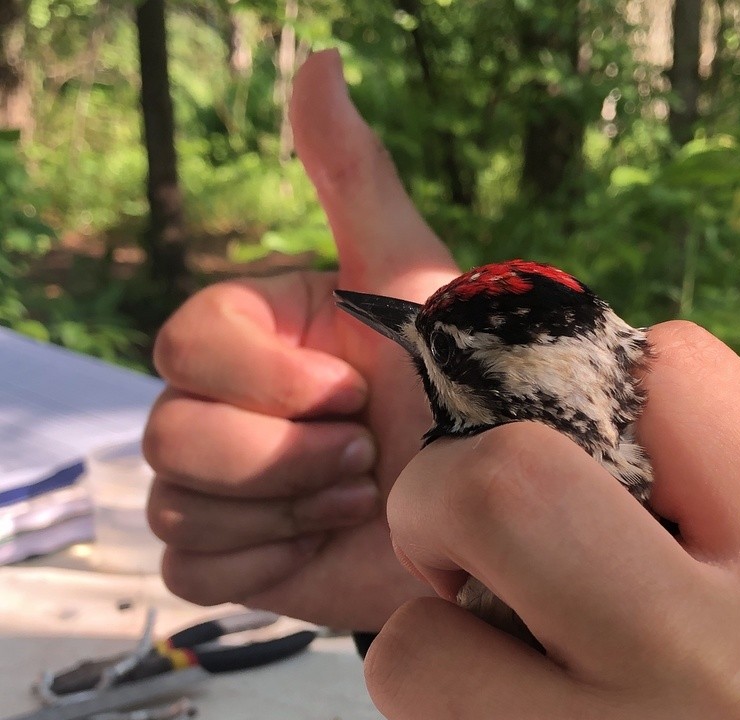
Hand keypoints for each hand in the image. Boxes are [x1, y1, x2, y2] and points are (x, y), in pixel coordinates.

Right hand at [143, 49, 457, 629]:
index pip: (184, 343)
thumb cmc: (472, 393)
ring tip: (365, 500)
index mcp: (260, 335)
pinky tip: (329, 542)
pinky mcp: (240, 560)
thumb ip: (358, 182)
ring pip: (172, 507)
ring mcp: (231, 489)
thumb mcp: (417, 284)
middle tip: (368, 455)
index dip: (264, 380)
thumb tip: (319, 62)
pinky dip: (260, 562)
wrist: (506, 513)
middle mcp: (233, 406)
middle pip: (167, 434)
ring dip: (282, 511)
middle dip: (279, 457)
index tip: (353, 389)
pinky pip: (188, 569)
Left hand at [363, 321, 739, 719]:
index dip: (598, 393)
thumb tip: (521, 368)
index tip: (565, 459)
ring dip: (442, 670)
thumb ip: (692, 486)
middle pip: (493, 488)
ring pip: (408, 651)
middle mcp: (731, 701)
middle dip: (441, 498)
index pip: (674, 378)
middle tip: (458, 548)